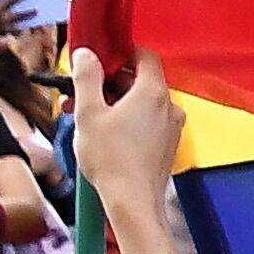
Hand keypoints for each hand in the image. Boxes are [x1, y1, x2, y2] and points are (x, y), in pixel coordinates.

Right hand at [72, 48, 181, 216]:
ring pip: (141, 103)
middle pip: (140, 80)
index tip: (99, 59)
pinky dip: (127, 121)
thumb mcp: (89, 112)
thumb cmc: (111, 159)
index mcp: (153, 92)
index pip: (144, 56)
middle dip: (109, 83)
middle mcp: (169, 106)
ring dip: (114, 104)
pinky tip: (103, 133)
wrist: (133, 200)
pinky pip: (147, 122)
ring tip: (85, 116)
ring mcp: (171, 126)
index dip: (121, 53)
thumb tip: (86, 54)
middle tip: (81, 93)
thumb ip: (87, 78)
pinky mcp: (167, 144)